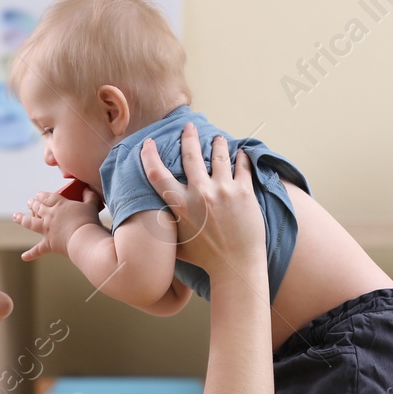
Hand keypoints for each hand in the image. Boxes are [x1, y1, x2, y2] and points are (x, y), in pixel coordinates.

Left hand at [14, 185, 102, 261]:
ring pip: (30, 223)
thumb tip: (88, 188)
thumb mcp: (91, 205)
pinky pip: (38, 250)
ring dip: (22, 219)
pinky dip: (31, 254)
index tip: (38, 194)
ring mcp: (47, 230)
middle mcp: (50, 216)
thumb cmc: (89, 221)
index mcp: (60, 205)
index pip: (48, 197)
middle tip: (29, 202)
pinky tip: (24, 257)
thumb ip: (90, 196)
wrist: (83, 238)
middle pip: (38, 207)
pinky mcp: (49, 244)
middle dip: (33, 204)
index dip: (42, 195)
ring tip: (15, 216)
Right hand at [139, 124, 262, 274]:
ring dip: (217, 143)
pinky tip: (240, 153)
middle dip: (188, 136)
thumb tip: (154, 221)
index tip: (148, 144)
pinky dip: (240, 157)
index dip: (150, 156)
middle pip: (190, 154)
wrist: (236, 266)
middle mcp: (200, 193)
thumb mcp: (178, 244)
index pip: (157, 174)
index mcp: (180, 206)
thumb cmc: (206, 260)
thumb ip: (167, 228)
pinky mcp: (244, 191)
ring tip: (218, 139)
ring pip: (219, 155)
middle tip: (189, 126)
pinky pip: (242, 166)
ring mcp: (223, 190)